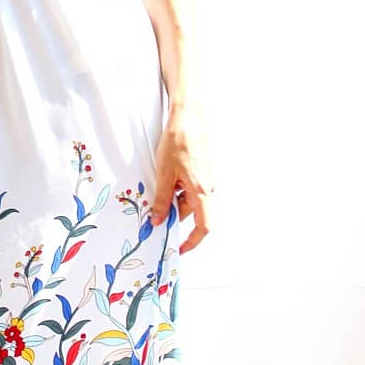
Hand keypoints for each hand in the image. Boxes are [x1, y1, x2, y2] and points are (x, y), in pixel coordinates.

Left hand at [149, 105, 214, 253]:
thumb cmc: (179, 142)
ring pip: (191, 198)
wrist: (191, 115)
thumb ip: (163, 201)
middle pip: (193, 211)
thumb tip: (159, 221)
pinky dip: (179, 186)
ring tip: (160, 179)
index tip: (181, 249)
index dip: (193, 241)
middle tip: (154, 208)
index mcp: (202, 191)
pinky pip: (192, 186)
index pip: (204, 226)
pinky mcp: (205, 169)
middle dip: (174, 212)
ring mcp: (208, 178)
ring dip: (175, 197)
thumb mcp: (164, 174)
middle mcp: (210, 187)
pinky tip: (168, 172)